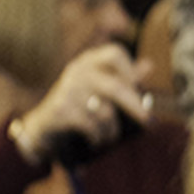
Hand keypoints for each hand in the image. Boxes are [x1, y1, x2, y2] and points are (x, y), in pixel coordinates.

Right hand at [18, 44, 151, 161]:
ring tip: (110, 136)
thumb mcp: (101, 88)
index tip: (138, 88)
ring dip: (112, 130)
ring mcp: (67, 89)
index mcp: (90, 61)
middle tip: (148, 122)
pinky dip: (98, 137)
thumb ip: (124, 78)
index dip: (131, 69)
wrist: (43, 125)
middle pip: (115, 87)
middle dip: (135, 107)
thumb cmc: (81, 105)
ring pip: (105, 112)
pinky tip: (96, 140)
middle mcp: (78, 71)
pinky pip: (91, 126)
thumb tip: (150, 64)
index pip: (115, 53)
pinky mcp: (60, 109)